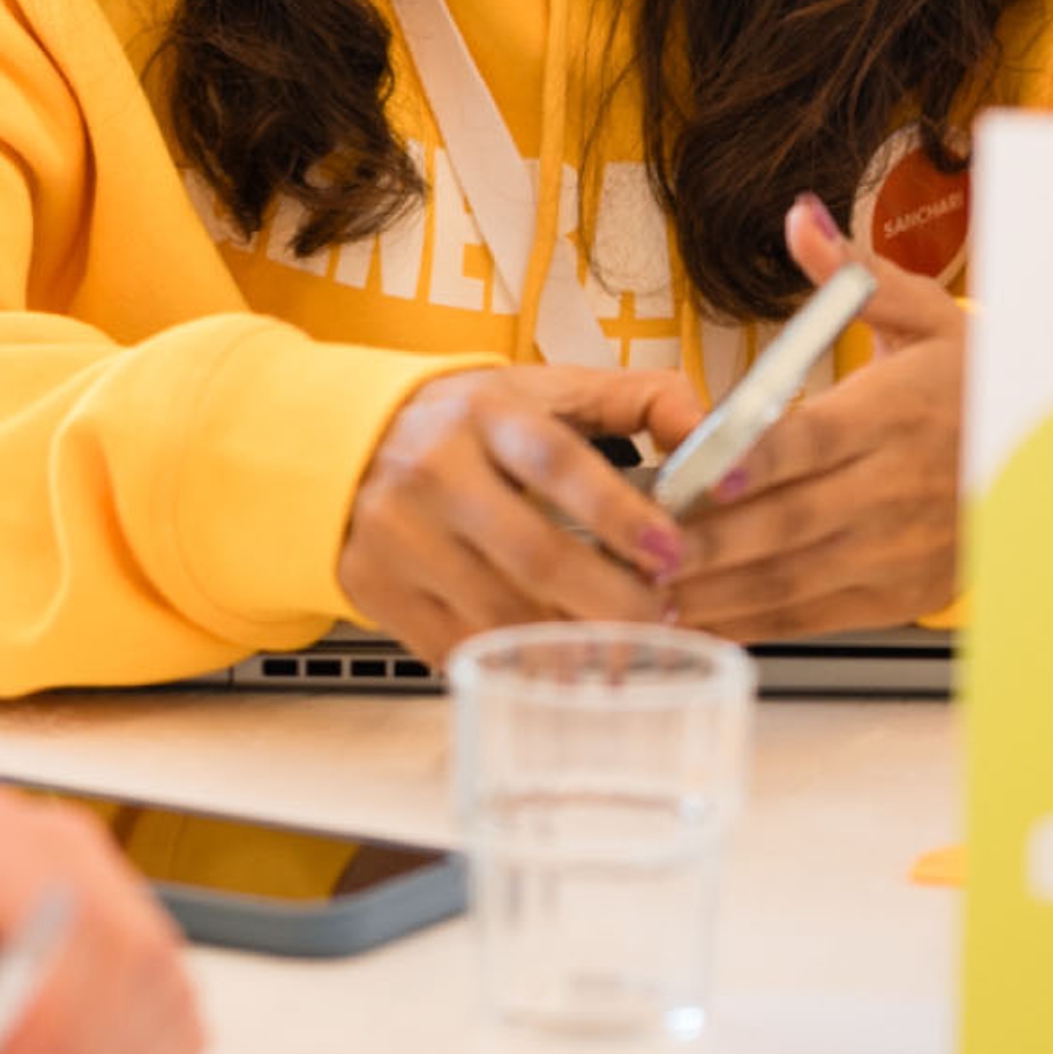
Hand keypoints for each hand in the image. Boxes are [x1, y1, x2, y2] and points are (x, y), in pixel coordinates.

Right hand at [337, 363, 706, 665]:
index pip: (558, 462)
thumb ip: (636, 401)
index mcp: (484, 415)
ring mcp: (399, 536)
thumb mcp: (541, 389)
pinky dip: (513, 664)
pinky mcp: (376, 589)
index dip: (620, 514)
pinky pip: (457, 646)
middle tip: (660, 616)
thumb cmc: (462, 422)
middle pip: (535, 555)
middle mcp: (434, 472)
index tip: (671, 552)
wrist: (342, 442)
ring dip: (571, 644)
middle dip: (612, 600)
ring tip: (620, 648)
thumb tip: (709, 433)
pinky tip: (553, 662)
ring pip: (500, 613)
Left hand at [663, 196, 967, 641]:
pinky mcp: (894, 595)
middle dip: (710, 535)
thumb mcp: (925, 316)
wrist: (1048, 461)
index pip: (814, 438)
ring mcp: (895, 550)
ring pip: (792, 576)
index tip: (703, 467)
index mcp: (895, 413)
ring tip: (643, 583)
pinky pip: (810, 613)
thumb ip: (854, 273)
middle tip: (637, 536)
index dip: (758, 457)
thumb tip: (801, 218)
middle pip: (790, 518)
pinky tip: (692, 613)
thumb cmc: (970, 384)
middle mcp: (894, 488)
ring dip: (716, 586)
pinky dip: (747, 619)